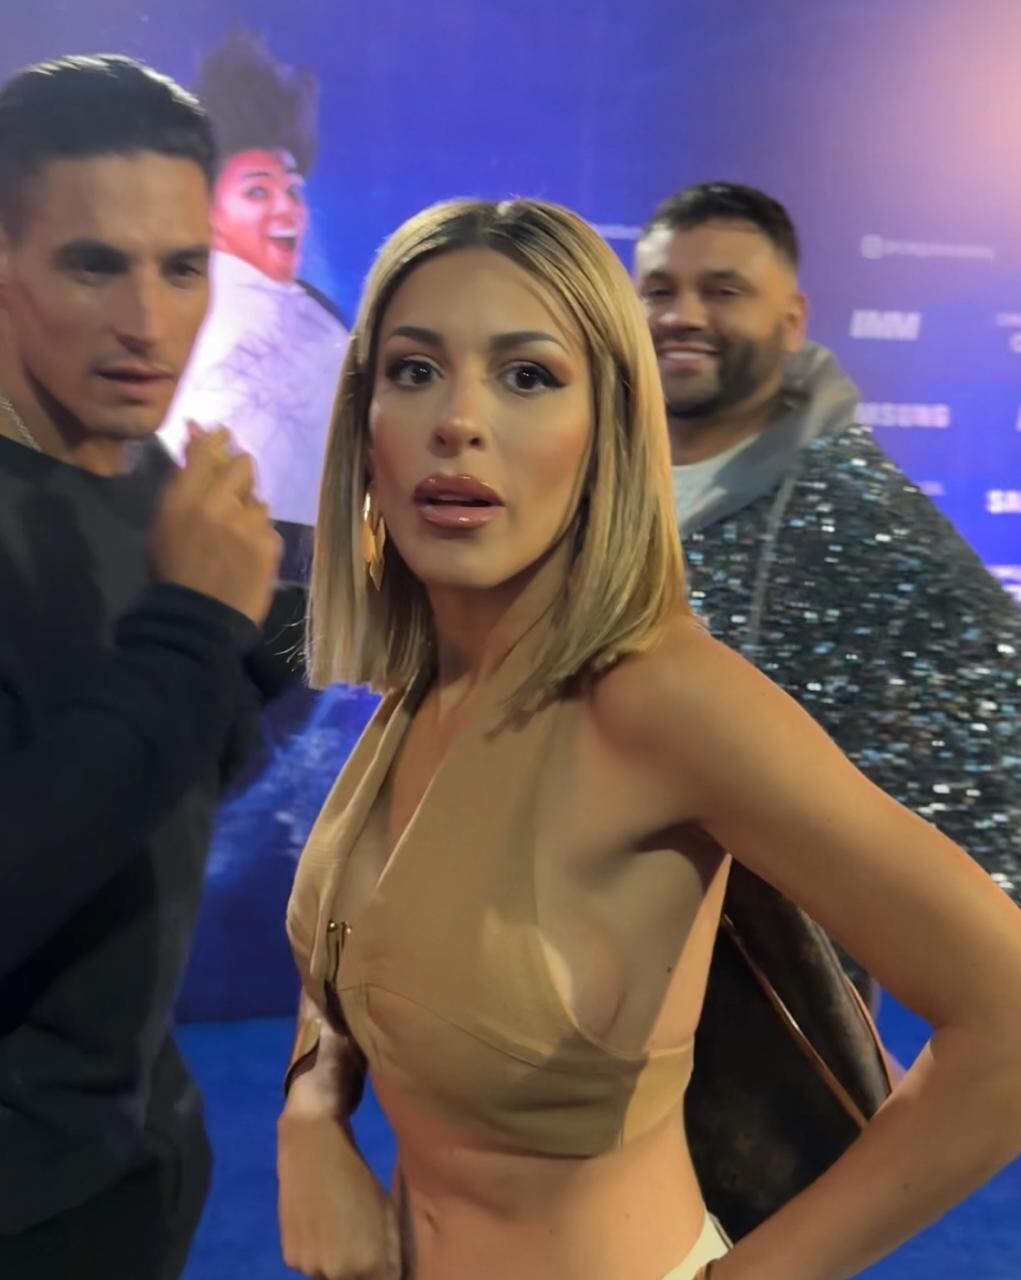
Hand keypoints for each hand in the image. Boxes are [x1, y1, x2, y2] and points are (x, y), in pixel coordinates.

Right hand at [150, 424, 281, 625]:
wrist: (197, 619)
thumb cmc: (172, 572)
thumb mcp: (164, 524)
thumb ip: (182, 486)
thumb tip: (196, 447)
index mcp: (184, 497)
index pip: (207, 449)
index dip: (217, 438)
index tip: (223, 436)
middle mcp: (218, 503)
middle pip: (244, 465)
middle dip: (241, 473)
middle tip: (235, 490)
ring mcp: (247, 524)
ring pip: (259, 502)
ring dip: (250, 513)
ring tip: (236, 539)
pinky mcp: (269, 545)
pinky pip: (269, 530)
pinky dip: (260, 540)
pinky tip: (246, 559)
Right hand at [278, 1096, 401, 1279]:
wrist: (312, 1147)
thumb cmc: (358, 1174)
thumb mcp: (387, 1212)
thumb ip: (391, 1253)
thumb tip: (391, 1274)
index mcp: (368, 1263)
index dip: (386, 1272)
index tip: (384, 1259)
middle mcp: (337, 1274)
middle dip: (362, 1270)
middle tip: (360, 1236)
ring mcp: (309, 1267)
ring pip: (330, 1276)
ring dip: (337, 1263)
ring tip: (339, 1226)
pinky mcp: (289, 1256)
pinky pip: (310, 1264)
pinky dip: (316, 1252)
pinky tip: (320, 1223)